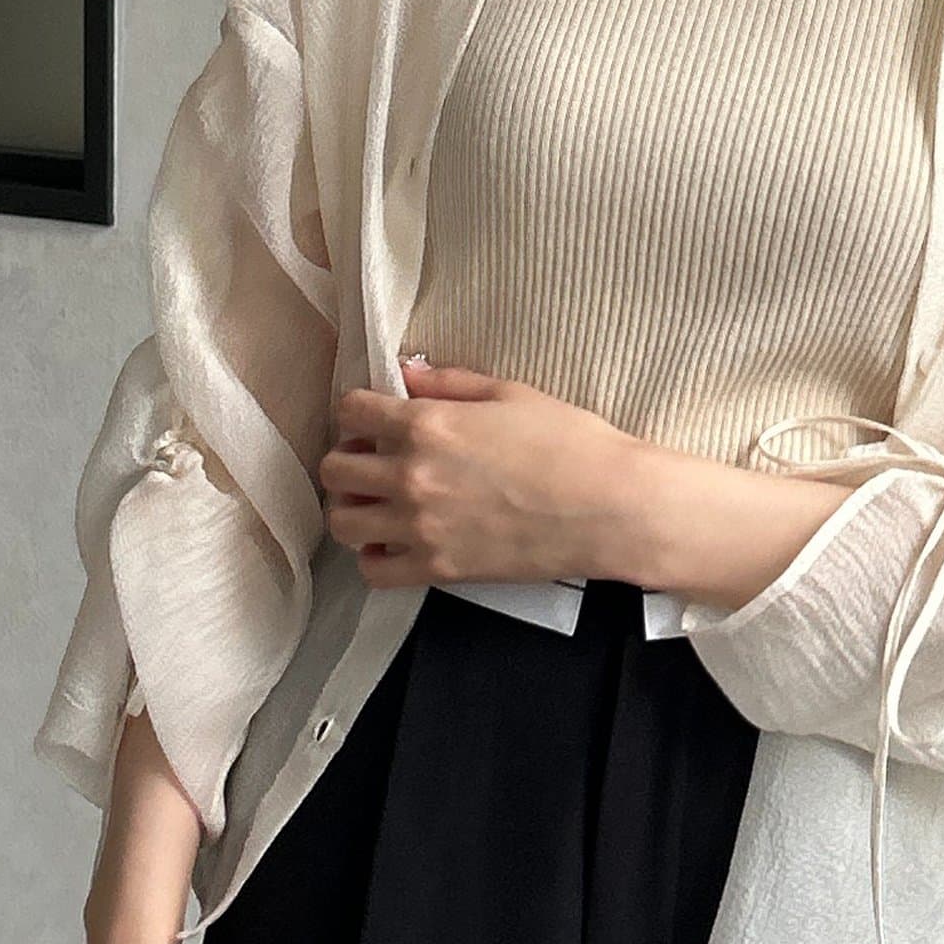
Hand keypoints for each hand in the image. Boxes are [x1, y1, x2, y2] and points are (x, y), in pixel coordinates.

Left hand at [319, 359, 647, 589]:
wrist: (609, 507)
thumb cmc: (571, 444)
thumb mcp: (512, 394)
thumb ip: (450, 383)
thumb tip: (408, 373)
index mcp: (426, 424)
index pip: (350, 411)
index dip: (359, 411)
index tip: (377, 419)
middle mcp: (411, 476)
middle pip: (335, 470)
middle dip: (350, 460)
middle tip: (378, 461)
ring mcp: (420, 526)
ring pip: (343, 522)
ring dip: (354, 509)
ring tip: (381, 504)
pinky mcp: (438, 567)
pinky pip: (373, 570)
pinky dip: (375, 557)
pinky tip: (398, 542)